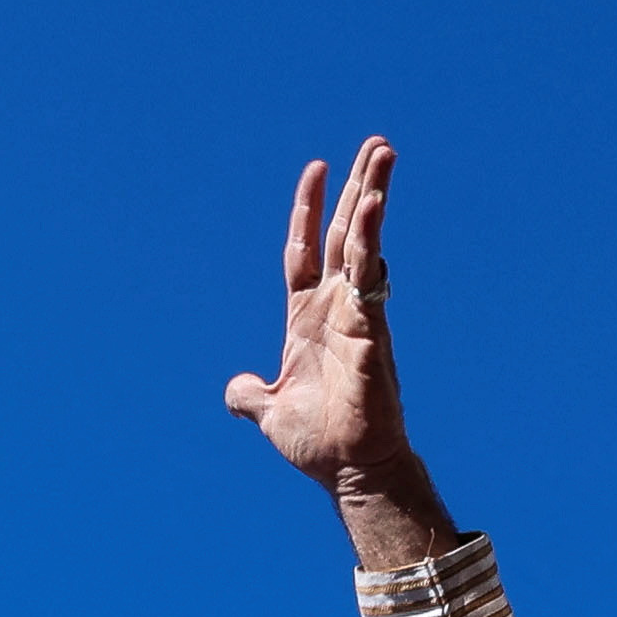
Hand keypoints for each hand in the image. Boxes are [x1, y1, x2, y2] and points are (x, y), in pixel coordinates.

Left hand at [222, 141, 452, 570]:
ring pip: (363, 243)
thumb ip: (248, 394)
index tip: (317, 167)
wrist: (348, 471)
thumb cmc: (319, 442)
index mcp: (306, 317)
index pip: (304, 250)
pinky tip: (373, 210)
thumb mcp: (268, 411)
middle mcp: (336, 307)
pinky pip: (369, 278)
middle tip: (376, 145)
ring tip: (383, 154)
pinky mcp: (370, 330)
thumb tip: (234, 391)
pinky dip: (370, 243)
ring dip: (371, 197)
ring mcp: (357, 315)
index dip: (307, 209)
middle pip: (345, 232)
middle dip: (359, 187)